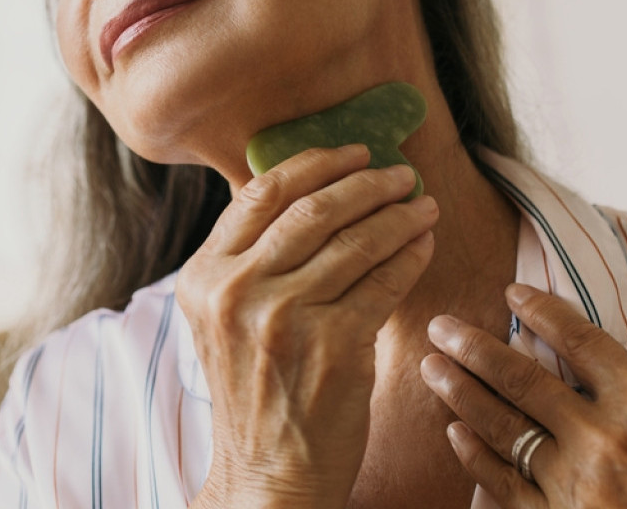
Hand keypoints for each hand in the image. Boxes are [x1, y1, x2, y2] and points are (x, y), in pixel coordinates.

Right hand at [177, 145, 437, 508]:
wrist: (265, 474)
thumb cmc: (254, 392)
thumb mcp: (224, 319)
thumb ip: (251, 260)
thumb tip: (311, 192)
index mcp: (203, 276)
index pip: (261, 194)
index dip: (315, 163)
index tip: (354, 152)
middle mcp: (236, 290)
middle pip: (313, 209)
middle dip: (366, 182)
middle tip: (400, 173)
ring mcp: (283, 317)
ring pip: (354, 241)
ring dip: (398, 215)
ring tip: (422, 204)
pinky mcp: (333, 345)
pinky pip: (383, 283)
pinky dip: (409, 256)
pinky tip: (424, 244)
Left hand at [421, 283, 626, 508]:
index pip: (580, 342)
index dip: (540, 311)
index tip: (510, 293)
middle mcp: (603, 438)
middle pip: (522, 379)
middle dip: (474, 348)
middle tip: (439, 325)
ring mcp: (577, 484)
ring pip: (504, 428)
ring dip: (461, 393)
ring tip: (431, 367)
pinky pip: (506, 486)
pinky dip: (477, 458)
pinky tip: (456, 434)